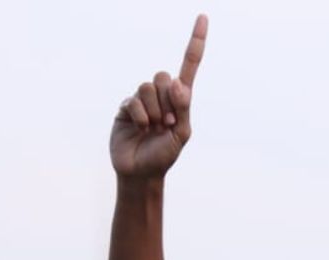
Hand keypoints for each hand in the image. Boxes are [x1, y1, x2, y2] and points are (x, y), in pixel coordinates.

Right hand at [111, 14, 207, 178]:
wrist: (141, 173)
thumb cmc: (164, 155)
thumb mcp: (182, 134)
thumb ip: (184, 108)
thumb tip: (178, 83)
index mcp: (179, 99)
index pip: (188, 65)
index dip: (195, 42)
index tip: (203, 17)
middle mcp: (160, 95)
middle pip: (163, 76)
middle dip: (167, 100)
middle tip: (167, 122)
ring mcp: (142, 100)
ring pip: (147, 87)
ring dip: (154, 111)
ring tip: (154, 128)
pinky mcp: (125, 108)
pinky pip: (133, 101)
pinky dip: (141, 116)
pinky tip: (141, 128)